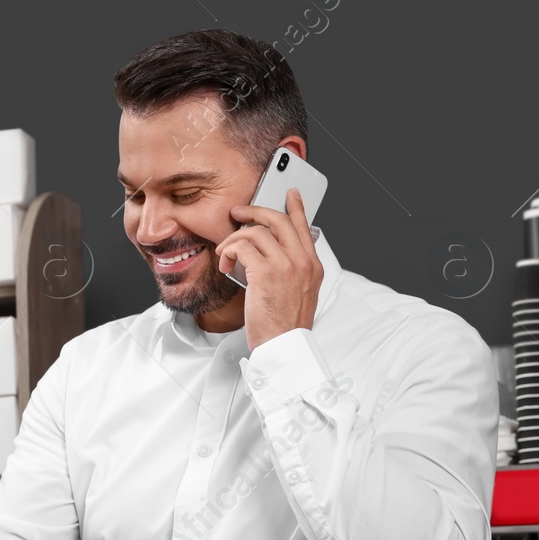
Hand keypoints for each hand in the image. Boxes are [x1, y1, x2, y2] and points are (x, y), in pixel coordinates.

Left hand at [216, 188, 324, 350]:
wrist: (284, 346)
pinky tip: (225, 265)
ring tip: (226, 254)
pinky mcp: (266, 273)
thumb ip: (292, 271)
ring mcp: (286, 265)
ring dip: (234, 239)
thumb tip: (270, 255)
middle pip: (279, 220)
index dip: (296, 207)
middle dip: (254, 211)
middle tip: (238, 213)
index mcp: (313, 266)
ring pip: (256, 231)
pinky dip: (228, 252)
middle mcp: (303, 261)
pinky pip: (242, 247)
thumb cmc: (285, 325)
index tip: (289, 193)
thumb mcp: (299, 294)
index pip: (304, 227)